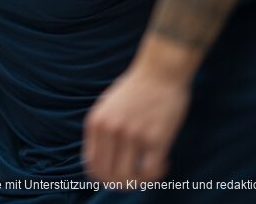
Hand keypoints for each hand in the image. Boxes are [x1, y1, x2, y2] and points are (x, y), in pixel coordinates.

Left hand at [83, 65, 189, 183]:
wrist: (160, 71)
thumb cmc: (136, 88)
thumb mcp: (106, 106)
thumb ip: (101, 131)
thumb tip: (99, 161)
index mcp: (95, 123)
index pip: (91, 166)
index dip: (104, 178)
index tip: (118, 176)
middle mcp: (110, 130)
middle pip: (109, 176)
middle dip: (123, 183)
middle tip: (137, 177)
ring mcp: (132, 135)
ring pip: (129, 178)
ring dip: (140, 181)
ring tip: (150, 169)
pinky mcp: (155, 138)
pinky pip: (151, 171)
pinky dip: (156, 174)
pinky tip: (164, 162)